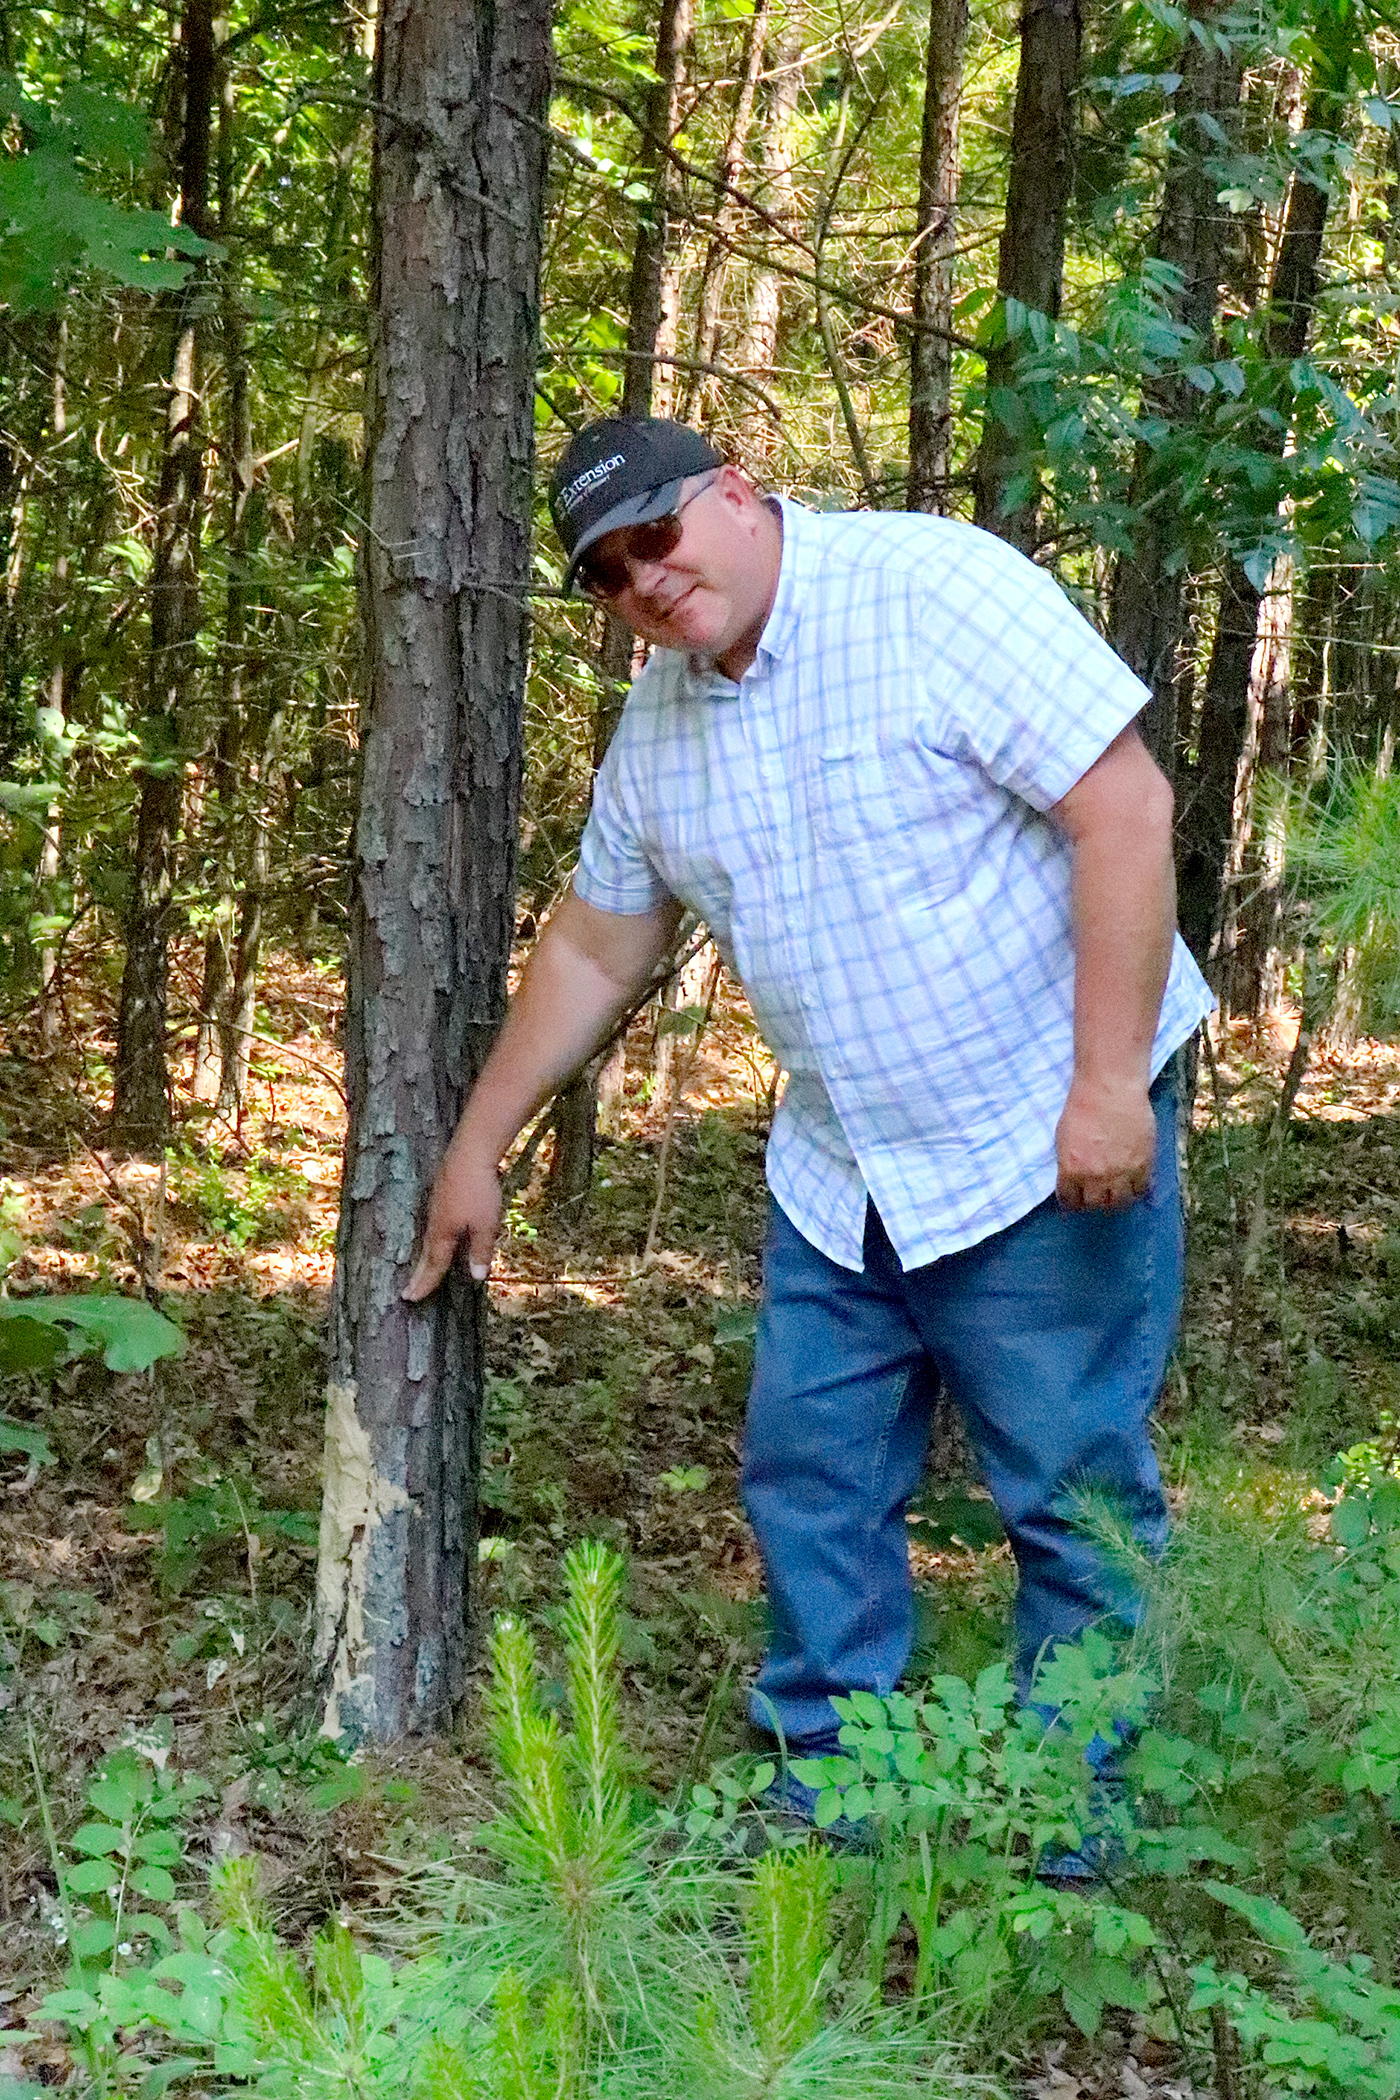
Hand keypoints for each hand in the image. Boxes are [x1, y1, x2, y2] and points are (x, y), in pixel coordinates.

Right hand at [402, 1146, 501, 1299]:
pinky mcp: (439, 1194)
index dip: (425, 1283)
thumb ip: (480, 1251)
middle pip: (425, 1254)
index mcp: (442, 1232)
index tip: (411, 1299)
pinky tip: (434, 1236)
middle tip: (407, 1293)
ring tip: (420, 1270)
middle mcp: (434, 1222)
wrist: (471, 1152)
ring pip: (427, 1238)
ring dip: (423, 1257)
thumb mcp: (486, 1225)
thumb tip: (477, 1277)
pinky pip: (431, 1224)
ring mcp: (435, 1206)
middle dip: (418, 1275)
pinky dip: (430, 1238)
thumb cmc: (480, 1190)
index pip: (433, 1265)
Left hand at [1055, 1073, 1155, 1211]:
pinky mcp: (1144, 1164)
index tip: (1073, 1201)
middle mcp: (1096, 1176)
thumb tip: (1073, 1176)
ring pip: (1121, 1202)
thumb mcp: (1063, 1138)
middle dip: (1093, 1203)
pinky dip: (1138, 1191)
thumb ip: (1069, 1162)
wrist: (1111, 1087)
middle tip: (1095, 1198)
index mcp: (1071, 1170)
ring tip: (1116, 1195)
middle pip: (1096, 1205)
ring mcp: (1122, 1172)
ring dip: (1116, 1201)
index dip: (1071, 1202)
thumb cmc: (1082, 1105)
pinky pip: (1142, 1189)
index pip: (1070, 1200)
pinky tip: (1134, 1187)